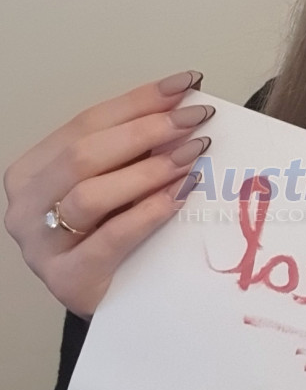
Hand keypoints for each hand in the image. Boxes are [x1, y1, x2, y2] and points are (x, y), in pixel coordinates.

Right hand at [3, 71, 213, 321]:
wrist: (112, 305)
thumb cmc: (114, 239)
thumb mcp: (116, 186)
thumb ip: (134, 152)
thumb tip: (183, 106)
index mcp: (34, 170)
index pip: (88, 122)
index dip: (139, 100)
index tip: (186, 84)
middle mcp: (26, 204)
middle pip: (85, 153)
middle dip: (147, 130)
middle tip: (196, 119)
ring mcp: (41, 245)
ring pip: (91, 194)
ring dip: (148, 169)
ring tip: (192, 155)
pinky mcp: (67, 279)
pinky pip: (109, 238)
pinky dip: (148, 212)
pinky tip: (180, 195)